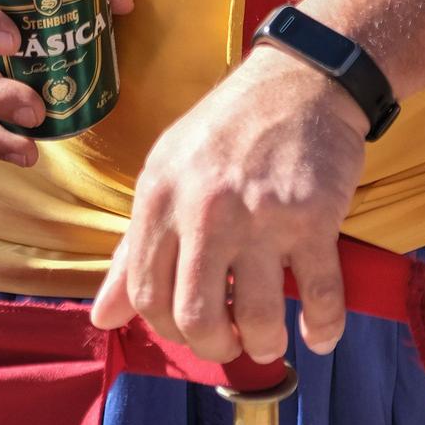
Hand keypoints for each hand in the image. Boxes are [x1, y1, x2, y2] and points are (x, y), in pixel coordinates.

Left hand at [90, 45, 367, 363]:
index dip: (169, 328)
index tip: (193, 325)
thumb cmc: (228, 128)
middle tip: (233, 339)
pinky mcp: (313, 216)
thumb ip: (134, 247)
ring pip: (257, 319)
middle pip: (197, 319)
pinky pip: (320, 296)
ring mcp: (261, 214)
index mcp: (161, 197)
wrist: (300, 76)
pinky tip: (320, 332)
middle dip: (216, 347)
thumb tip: (101, 317)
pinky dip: (323, 328)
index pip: (148, 296)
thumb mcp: (166, 170)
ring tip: (270, 335)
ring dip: (266, 343)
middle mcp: (205, 208)